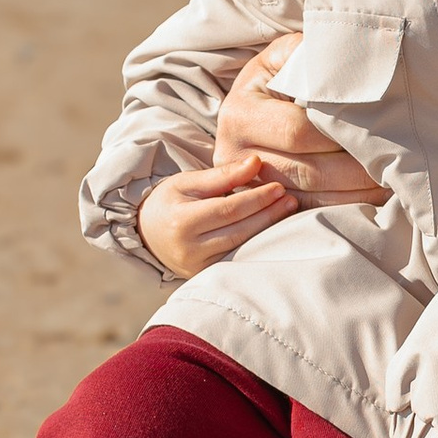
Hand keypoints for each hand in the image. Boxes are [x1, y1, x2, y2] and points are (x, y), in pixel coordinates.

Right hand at [136, 152, 294, 277]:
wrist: (147, 233)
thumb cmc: (170, 202)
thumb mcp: (188, 182)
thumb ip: (223, 175)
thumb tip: (255, 162)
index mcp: (182, 222)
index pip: (228, 210)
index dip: (256, 199)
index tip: (278, 188)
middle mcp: (189, 249)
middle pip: (238, 231)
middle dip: (268, 215)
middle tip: (290, 200)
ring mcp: (198, 267)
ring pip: (241, 247)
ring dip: (268, 230)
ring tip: (286, 211)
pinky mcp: (206, 276)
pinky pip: (237, 259)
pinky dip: (257, 245)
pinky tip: (273, 231)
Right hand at [217, 34, 382, 209]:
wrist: (249, 108)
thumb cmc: (276, 79)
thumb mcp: (283, 57)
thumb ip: (307, 53)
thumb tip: (343, 54)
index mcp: (240, 113)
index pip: (298, 131)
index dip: (340, 135)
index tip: (378, 133)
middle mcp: (235, 154)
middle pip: (307, 171)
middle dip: (355, 170)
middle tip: (394, 165)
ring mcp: (248, 185)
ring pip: (310, 199)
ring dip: (354, 195)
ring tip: (389, 184)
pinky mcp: (264, 205)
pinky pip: (307, 214)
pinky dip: (342, 209)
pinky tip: (370, 199)